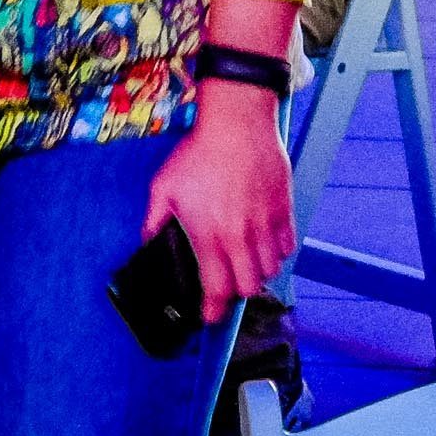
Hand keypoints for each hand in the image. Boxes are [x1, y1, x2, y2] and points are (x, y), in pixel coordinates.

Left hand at [144, 81, 294, 324]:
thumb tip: (147, 239)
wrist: (237, 121)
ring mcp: (266, 223)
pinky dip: (278, 251)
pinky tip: (266, 243)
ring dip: (258, 272)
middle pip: (248, 287)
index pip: (217, 290)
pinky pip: (288, 245)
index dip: (213, 310)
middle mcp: (241, 236)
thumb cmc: (200, 151)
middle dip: (236, 292)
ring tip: (247, 262)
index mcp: (211, 236)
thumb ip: (154, 220)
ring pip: (270, 269)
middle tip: (228, 282)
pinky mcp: (284, 207)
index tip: (209, 314)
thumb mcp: (164, 186)